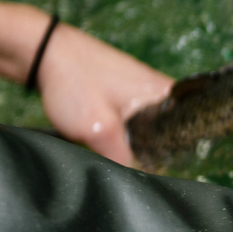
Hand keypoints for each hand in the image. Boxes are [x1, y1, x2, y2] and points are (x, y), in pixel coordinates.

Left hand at [0, 0, 172, 165]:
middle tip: (124, 156)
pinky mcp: (124, 88)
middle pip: (168, 132)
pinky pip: (132, 118)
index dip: (174, 155)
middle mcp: (160, 89)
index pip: (189, 132)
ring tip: (108, 142)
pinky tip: (101, 132)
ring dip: (129, 139)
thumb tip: (134, 180)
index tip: (156, 167)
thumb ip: (122, 159)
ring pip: (147, 127)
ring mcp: (142, 87)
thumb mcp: (100, 130)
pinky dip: (118, 129)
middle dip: (148, 149)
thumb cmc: (74, 82)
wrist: (43, 51)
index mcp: (166, 94)